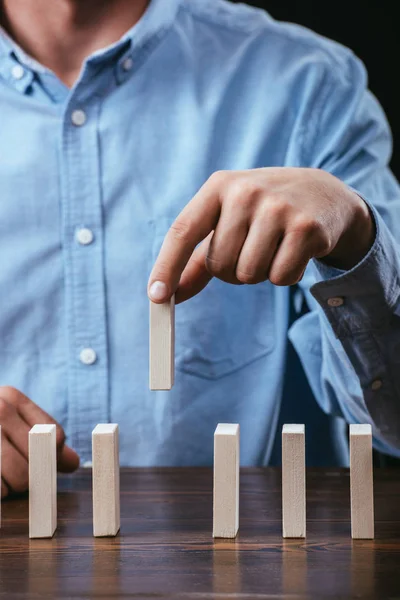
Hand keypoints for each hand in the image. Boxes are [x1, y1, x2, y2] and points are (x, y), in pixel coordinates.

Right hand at [0, 386, 79, 497]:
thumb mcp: (11, 420)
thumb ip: (43, 438)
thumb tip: (74, 463)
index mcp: (10, 397)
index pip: (55, 434)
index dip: (52, 455)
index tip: (40, 462)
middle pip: (37, 459)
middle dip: (30, 476)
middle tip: (15, 477)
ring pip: (18, 476)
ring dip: (11, 488)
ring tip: (1, 482)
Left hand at [148, 167, 374, 303]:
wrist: (324, 194)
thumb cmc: (264, 212)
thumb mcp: (228, 221)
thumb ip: (197, 259)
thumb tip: (169, 296)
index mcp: (219, 186)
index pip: (183, 231)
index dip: (167, 267)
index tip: (156, 296)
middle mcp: (246, 192)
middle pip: (220, 265)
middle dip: (233, 271)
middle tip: (252, 250)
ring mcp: (278, 208)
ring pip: (249, 274)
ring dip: (259, 274)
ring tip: (274, 248)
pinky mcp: (306, 228)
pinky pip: (280, 278)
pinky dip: (286, 276)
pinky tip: (295, 251)